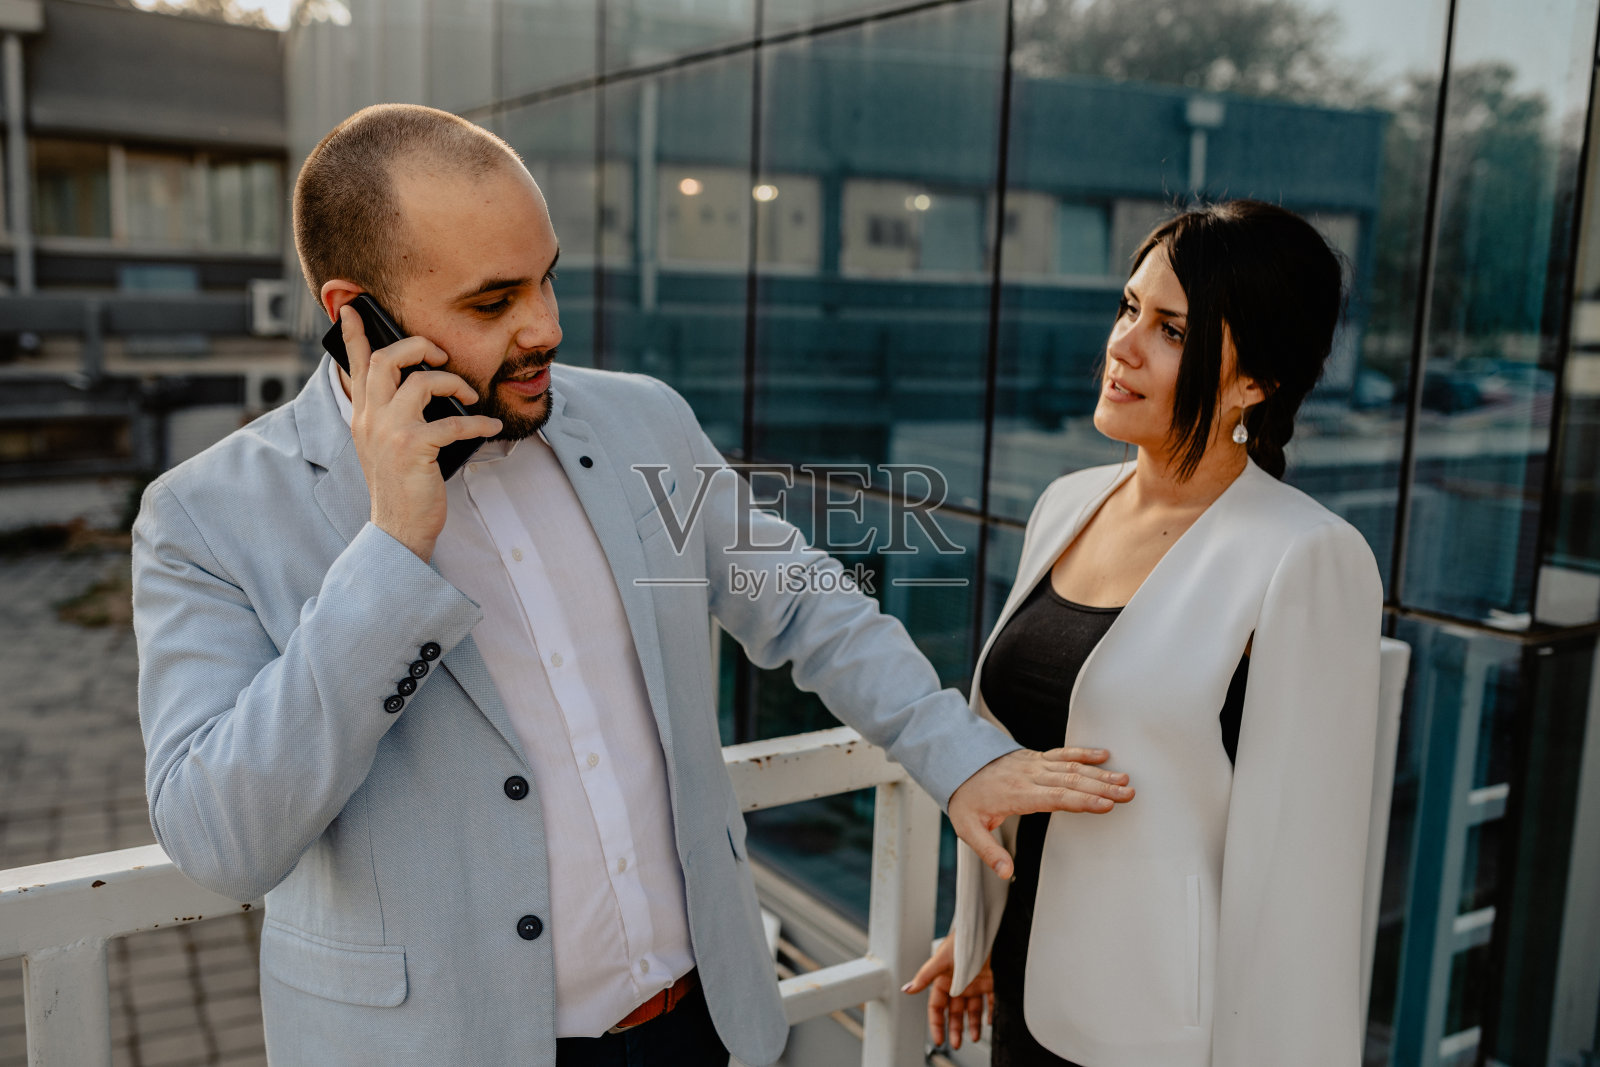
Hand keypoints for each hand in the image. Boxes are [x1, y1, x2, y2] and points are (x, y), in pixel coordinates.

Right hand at [340, 304, 501, 560]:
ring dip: (454, 383)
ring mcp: (390, 431)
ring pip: (420, 381)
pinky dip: (479, 423)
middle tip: (442, 356)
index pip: (356, 364)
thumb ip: (392, 415)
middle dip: (419, 346)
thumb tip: (422, 385)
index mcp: (363, 414)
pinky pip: (454, 422)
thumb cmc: (401, 486)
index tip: (353, 305)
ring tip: (472, 396)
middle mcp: (371, 418)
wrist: (398, 529)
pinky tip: (492, 428)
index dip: (354, 332)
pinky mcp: (414, 448)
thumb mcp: (386, 445)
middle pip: (388, 359)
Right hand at [902, 935, 991, 1049]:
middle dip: (954, 1028)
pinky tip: (990, 1022)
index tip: (939, 1039)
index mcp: (943, 980)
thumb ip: (924, 977)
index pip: (937, 1007)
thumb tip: (907, 990)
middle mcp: (957, 983)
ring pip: (972, 1009)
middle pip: (954, 1011)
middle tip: (956, 1044)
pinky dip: (990, 1012)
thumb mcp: (940, 960)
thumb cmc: (960, 940)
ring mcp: (974, 983)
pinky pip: (990, 1000)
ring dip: (973, 1024)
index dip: (937, 1023)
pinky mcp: (989, 980)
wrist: (983, 929)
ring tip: (974, 1038)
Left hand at [948, 747, 1133, 878]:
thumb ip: (988, 852)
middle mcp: (1029, 776)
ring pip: (1071, 767)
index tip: (1106, 805)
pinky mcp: (1035, 758)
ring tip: (1125, 779)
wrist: (954, 762)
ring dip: (1099, 773)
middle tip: (1128, 794)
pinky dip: (1083, 753)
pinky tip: (1104, 755)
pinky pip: (1062, 753)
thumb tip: (1006, 873)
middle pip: (1071, 781)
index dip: (1082, 801)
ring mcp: (1033, 764)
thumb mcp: (968, 829)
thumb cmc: (964, 798)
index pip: (1055, 798)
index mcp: (1017, 794)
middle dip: (1102, 788)